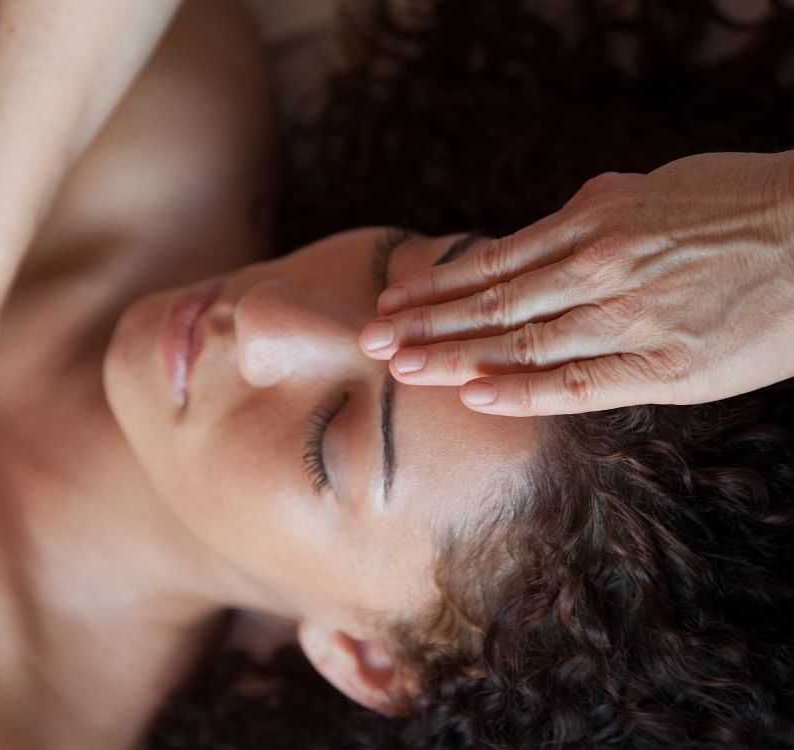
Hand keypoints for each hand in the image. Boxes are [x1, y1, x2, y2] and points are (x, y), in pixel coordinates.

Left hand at [360, 151, 793, 415]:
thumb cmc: (740, 207)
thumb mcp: (653, 190)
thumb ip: (592, 211)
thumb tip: (547, 223)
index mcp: (594, 225)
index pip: (493, 264)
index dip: (437, 287)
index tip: (392, 302)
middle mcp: (599, 270)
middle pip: (492, 305)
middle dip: (425, 325)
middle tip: (371, 341)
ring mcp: (628, 320)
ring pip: (520, 343)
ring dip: (454, 356)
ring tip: (401, 367)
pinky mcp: (663, 367)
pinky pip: (576, 384)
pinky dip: (519, 390)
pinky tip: (472, 395)